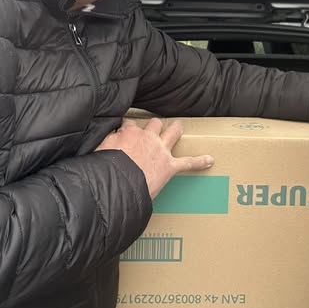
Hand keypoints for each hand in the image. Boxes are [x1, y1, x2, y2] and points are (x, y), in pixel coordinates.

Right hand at [95, 118, 213, 198]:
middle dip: (154, 125)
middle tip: (153, 127)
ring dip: (176, 130)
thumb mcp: (98, 151)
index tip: (124, 130)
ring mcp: (161, 150)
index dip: (127, 127)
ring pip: (173, 132)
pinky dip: (200, 161)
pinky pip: (188, 162)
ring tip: (180, 127)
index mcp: (129, 133)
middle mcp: (147, 137)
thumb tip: (101, 138)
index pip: (129, 124)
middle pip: (154, 123)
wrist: (119, 184)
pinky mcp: (170, 166)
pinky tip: (210, 160)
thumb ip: (103, 142)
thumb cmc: (106, 170)